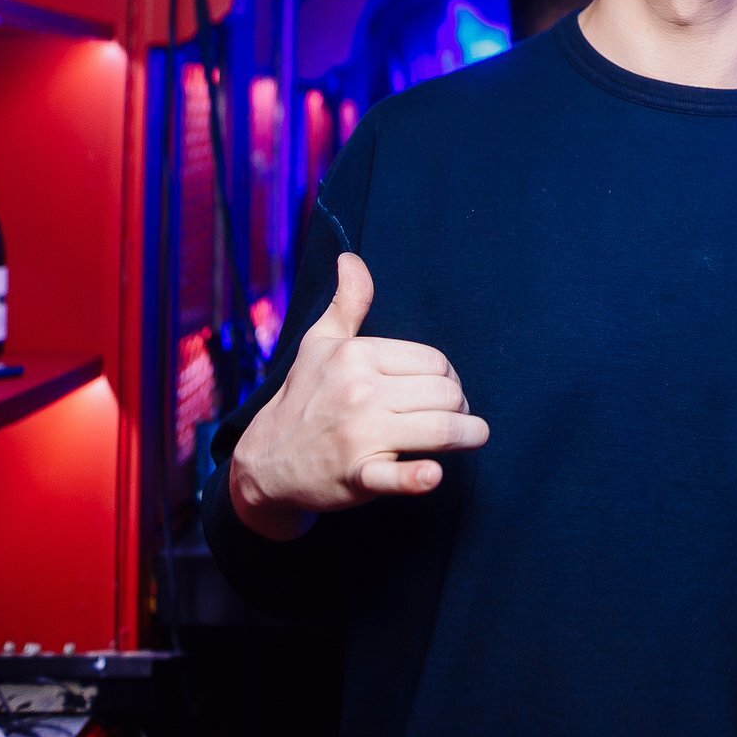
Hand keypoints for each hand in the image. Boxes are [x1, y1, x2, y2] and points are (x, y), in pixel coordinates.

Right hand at [229, 252, 488, 540]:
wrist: (264, 462)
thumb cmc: (302, 397)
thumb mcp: (319, 344)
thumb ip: (347, 303)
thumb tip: (352, 259)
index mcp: (356, 356)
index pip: (434, 362)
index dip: (448, 376)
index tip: (443, 390)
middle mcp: (359, 392)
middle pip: (444, 393)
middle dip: (460, 404)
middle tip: (456, 415)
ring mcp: (359, 436)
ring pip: (441, 429)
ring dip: (468, 434)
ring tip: (472, 435)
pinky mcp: (358, 478)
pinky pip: (398, 478)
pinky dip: (419, 478)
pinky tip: (433, 474)